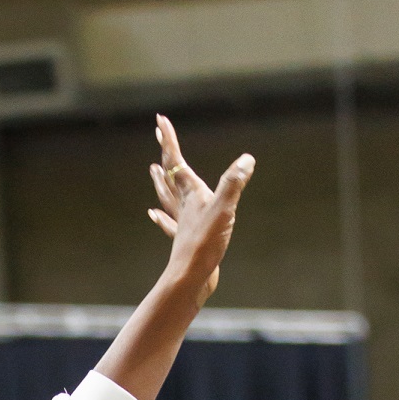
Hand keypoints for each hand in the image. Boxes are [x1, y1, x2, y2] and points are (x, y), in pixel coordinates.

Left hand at [146, 114, 254, 303]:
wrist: (191, 279)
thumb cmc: (205, 245)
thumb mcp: (224, 211)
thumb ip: (233, 184)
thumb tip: (246, 159)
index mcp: (191, 194)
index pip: (176, 161)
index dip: (169, 140)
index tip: (160, 120)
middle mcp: (183, 204)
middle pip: (170, 174)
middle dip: (166, 153)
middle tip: (159, 135)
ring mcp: (183, 222)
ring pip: (168, 196)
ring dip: (161, 181)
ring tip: (152, 170)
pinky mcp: (186, 240)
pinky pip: (171, 222)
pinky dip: (163, 215)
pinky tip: (154, 214)